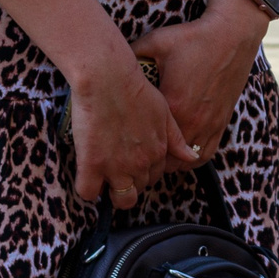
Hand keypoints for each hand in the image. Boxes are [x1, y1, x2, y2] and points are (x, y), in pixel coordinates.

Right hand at [66, 46, 196, 207]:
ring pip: (120, 199)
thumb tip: (192, 158)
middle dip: (129, 184)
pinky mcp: (92, 164)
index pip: (155, 177)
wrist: (109, 78)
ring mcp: (117, 166)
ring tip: (102, 179)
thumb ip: (176, 139)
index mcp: (158, 151)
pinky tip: (87, 177)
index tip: (132, 164)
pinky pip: (88, 192)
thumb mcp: (165, 112)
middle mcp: (141, 163)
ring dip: (112, 192)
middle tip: (116, 170)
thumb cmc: (136, 89)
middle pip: (139, 189)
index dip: (143, 173)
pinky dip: (87, 189)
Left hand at [129, 0, 269, 164]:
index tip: (123, 145)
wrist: (231, 36)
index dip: (134, 146)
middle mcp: (192, 121)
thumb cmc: (193, 39)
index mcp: (172, 105)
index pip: (148, 140)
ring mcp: (209, 124)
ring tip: (158, 157)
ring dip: (172, 162)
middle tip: (137, 155)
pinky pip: (206, 153)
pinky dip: (193, 157)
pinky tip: (183, 153)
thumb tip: (110, 59)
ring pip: (186, 161)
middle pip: (166, 158)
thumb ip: (131, 54)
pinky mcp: (221, 122)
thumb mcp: (157, 43)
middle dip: (151, 160)